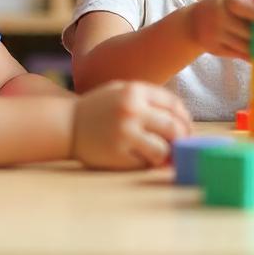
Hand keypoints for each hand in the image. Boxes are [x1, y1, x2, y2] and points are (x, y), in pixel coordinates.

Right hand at [71, 81, 191, 168]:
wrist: (66, 124)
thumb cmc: (99, 108)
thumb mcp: (122, 91)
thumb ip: (150, 99)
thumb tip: (182, 121)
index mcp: (136, 91)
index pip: (174, 105)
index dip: (185, 119)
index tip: (187, 129)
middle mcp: (132, 110)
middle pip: (174, 127)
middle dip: (182, 139)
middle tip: (182, 146)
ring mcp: (125, 133)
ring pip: (163, 149)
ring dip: (167, 155)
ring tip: (162, 155)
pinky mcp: (117, 154)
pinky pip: (145, 163)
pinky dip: (149, 163)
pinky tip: (142, 159)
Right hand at [187, 0, 253, 58]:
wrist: (192, 23)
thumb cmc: (221, 5)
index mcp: (227, 0)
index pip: (243, 6)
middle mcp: (220, 18)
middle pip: (248, 30)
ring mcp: (217, 35)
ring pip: (246, 45)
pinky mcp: (216, 50)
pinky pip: (240, 55)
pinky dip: (253, 56)